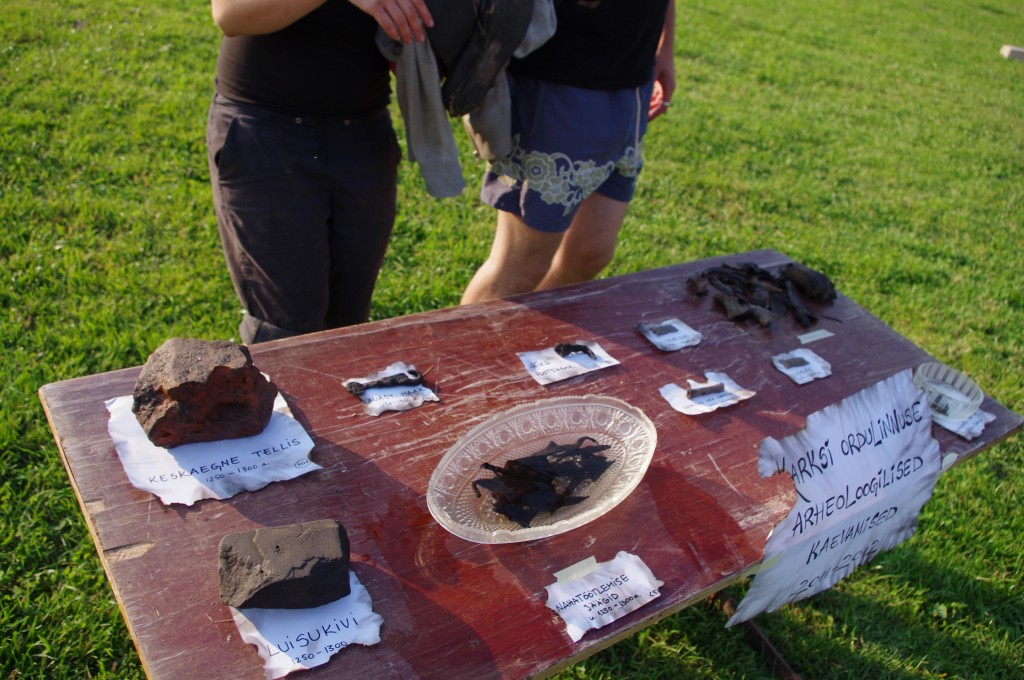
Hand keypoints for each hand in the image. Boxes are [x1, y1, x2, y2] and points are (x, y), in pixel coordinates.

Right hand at [351, 0, 433, 43]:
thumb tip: (413, 11)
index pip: (417, 0)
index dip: (425, 13)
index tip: (430, 24)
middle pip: (410, 13)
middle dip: (417, 28)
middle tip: (421, 39)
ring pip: (400, 20)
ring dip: (406, 33)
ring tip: (409, 41)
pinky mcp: (373, 6)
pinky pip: (386, 22)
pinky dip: (392, 31)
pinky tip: (396, 37)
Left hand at [648, 0, 675, 121]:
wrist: (662, 41)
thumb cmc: (657, 56)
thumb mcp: (650, 73)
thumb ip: (647, 88)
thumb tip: (641, 102)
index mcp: (668, 87)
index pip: (662, 108)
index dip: (652, 116)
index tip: (642, 122)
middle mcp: (667, 87)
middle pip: (659, 106)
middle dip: (648, 113)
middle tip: (636, 120)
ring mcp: (664, 84)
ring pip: (656, 101)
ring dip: (647, 106)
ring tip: (635, 112)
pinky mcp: (660, 80)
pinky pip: (654, 94)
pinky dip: (647, 99)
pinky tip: (638, 100)